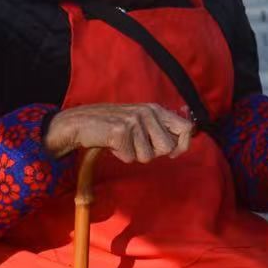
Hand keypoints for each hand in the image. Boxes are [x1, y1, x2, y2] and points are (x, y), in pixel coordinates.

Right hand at [45, 102, 193, 163]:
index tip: (173, 153)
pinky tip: (113, 144)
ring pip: (148, 156)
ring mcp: (134, 121)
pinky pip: (130, 158)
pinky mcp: (121, 132)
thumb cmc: (112, 126)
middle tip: (136, 145)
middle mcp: (148, 112)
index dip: (183, 145)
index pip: (186, 128)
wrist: (81, 123)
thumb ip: (159, 129)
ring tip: (123, 143)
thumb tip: (180, 146)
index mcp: (156, 109)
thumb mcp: (140, 121)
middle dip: (152, 153)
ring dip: (134, 155)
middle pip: (167, 148)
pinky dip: (121, 156)